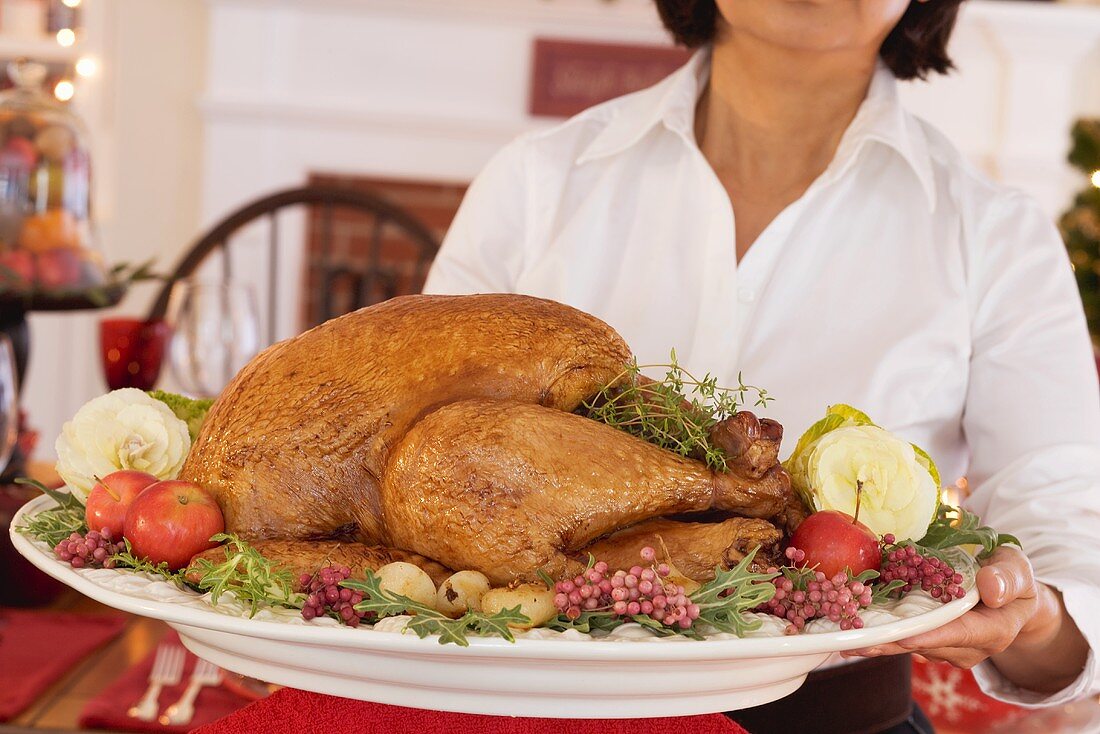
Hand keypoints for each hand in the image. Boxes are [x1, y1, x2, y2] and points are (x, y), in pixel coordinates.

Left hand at [843, 547, 1060, 670]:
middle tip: (854, 639)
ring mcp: (947, 648)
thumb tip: (990, 588)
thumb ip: (1008, 577)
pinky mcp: (930, 641)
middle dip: (890, 641)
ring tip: (841, 634)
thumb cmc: (1010, 576)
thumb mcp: (1017, 569)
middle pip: (925, 644)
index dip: (931, 635)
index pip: (960, 634)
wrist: (1007, 594)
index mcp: (993, 631)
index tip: (903, 636)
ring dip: (877, 640)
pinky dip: (878, 634)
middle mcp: (968, 647)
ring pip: (908, 645)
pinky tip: (848, 630)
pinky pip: (902, 638)